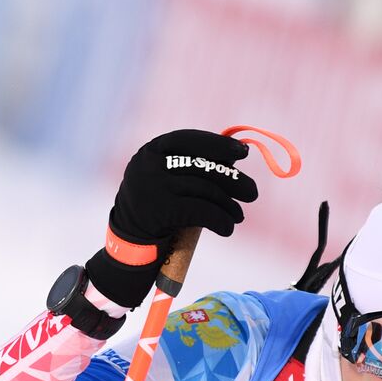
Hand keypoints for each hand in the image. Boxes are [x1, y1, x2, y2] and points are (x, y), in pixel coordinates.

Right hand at [86, 130, 258, 307]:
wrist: (129, 240)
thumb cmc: (157, 205)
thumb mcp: (166, 177)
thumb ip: (192, 164)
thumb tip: (235, 156)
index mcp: (152, 150)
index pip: (190, 139)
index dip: (219, 145)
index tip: (242, 153)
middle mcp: (149, 164)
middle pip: (203, 166)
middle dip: (233, 180)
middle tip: (252, 193)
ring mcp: (153, 187)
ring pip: (206, 190)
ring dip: (229, 205)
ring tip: (238, 215)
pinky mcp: (161, 211)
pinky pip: (203, 212)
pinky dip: (221, 220)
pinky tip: (228, 228)